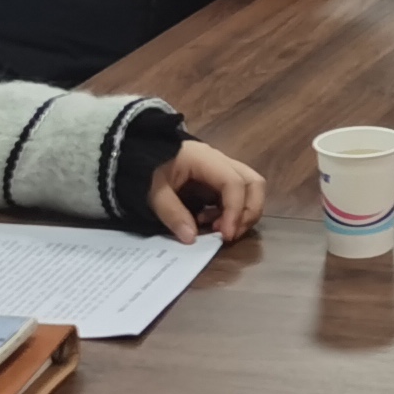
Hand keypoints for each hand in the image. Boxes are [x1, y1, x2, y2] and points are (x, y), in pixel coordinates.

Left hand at [142, 139, 264, 242]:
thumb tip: (191, 238)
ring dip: (242, 214)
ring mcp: (222, 171)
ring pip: (250, 189)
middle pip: (254, 182)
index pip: (234, 182)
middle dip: (249, 212)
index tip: (225, 235)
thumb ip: (172, 213)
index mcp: (205, 159)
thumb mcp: (153, 191)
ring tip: (218, 230)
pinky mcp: (218, 182)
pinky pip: (236, 197)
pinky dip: (231, 214)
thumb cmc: (145, 169)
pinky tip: (210, 222)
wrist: (138, 154)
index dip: (235, 210)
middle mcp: (220, 162)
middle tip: (231, 234)